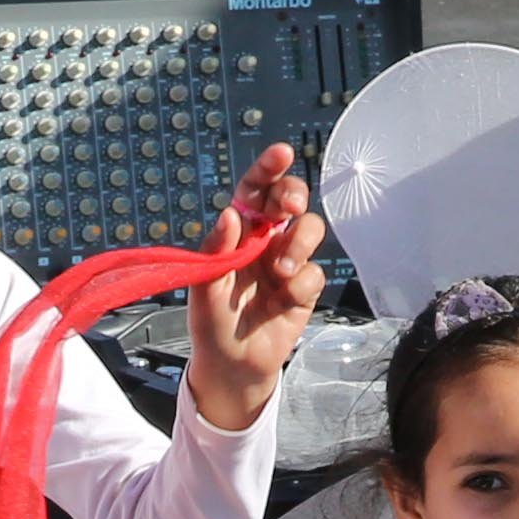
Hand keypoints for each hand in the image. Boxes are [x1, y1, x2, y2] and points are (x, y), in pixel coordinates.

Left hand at [177, 143, 324, 432]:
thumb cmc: (211, 322)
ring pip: (310, 230)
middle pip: (290, 200)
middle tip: (287, 208)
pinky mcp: (304, 289)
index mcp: (238, 232)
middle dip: (293, 194)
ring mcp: (288, 262)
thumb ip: (217, 251)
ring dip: (299, 243)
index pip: (254, 190)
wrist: (231, 365)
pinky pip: (314, 273)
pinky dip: (300, 283)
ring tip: (280, 270)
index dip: (268, 169)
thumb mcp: (203, 287)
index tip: (281, 154)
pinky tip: (283, 300)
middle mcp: (266, 240)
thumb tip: (231, 214)